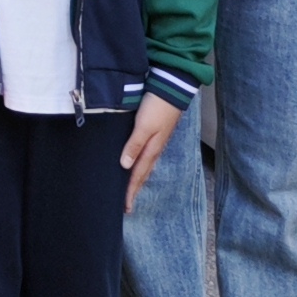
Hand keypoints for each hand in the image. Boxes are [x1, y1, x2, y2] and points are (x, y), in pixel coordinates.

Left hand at [117, 91, 184, 209]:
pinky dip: (140, 165)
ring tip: (130, 190)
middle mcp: (154, 149)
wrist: (172, 89)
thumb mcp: (144, 125)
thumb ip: (134, 144)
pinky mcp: (155, 134)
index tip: (126, 207)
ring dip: (137, 179)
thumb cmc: (157, 107)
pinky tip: (136, 164)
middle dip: (134, 189)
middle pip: (142, 174)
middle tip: (127, 205)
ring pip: (145, 166)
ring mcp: (156, 142)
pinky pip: (146, 156)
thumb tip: (125, 166)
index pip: (138, 175)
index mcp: (151, 150)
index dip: (130, 191)